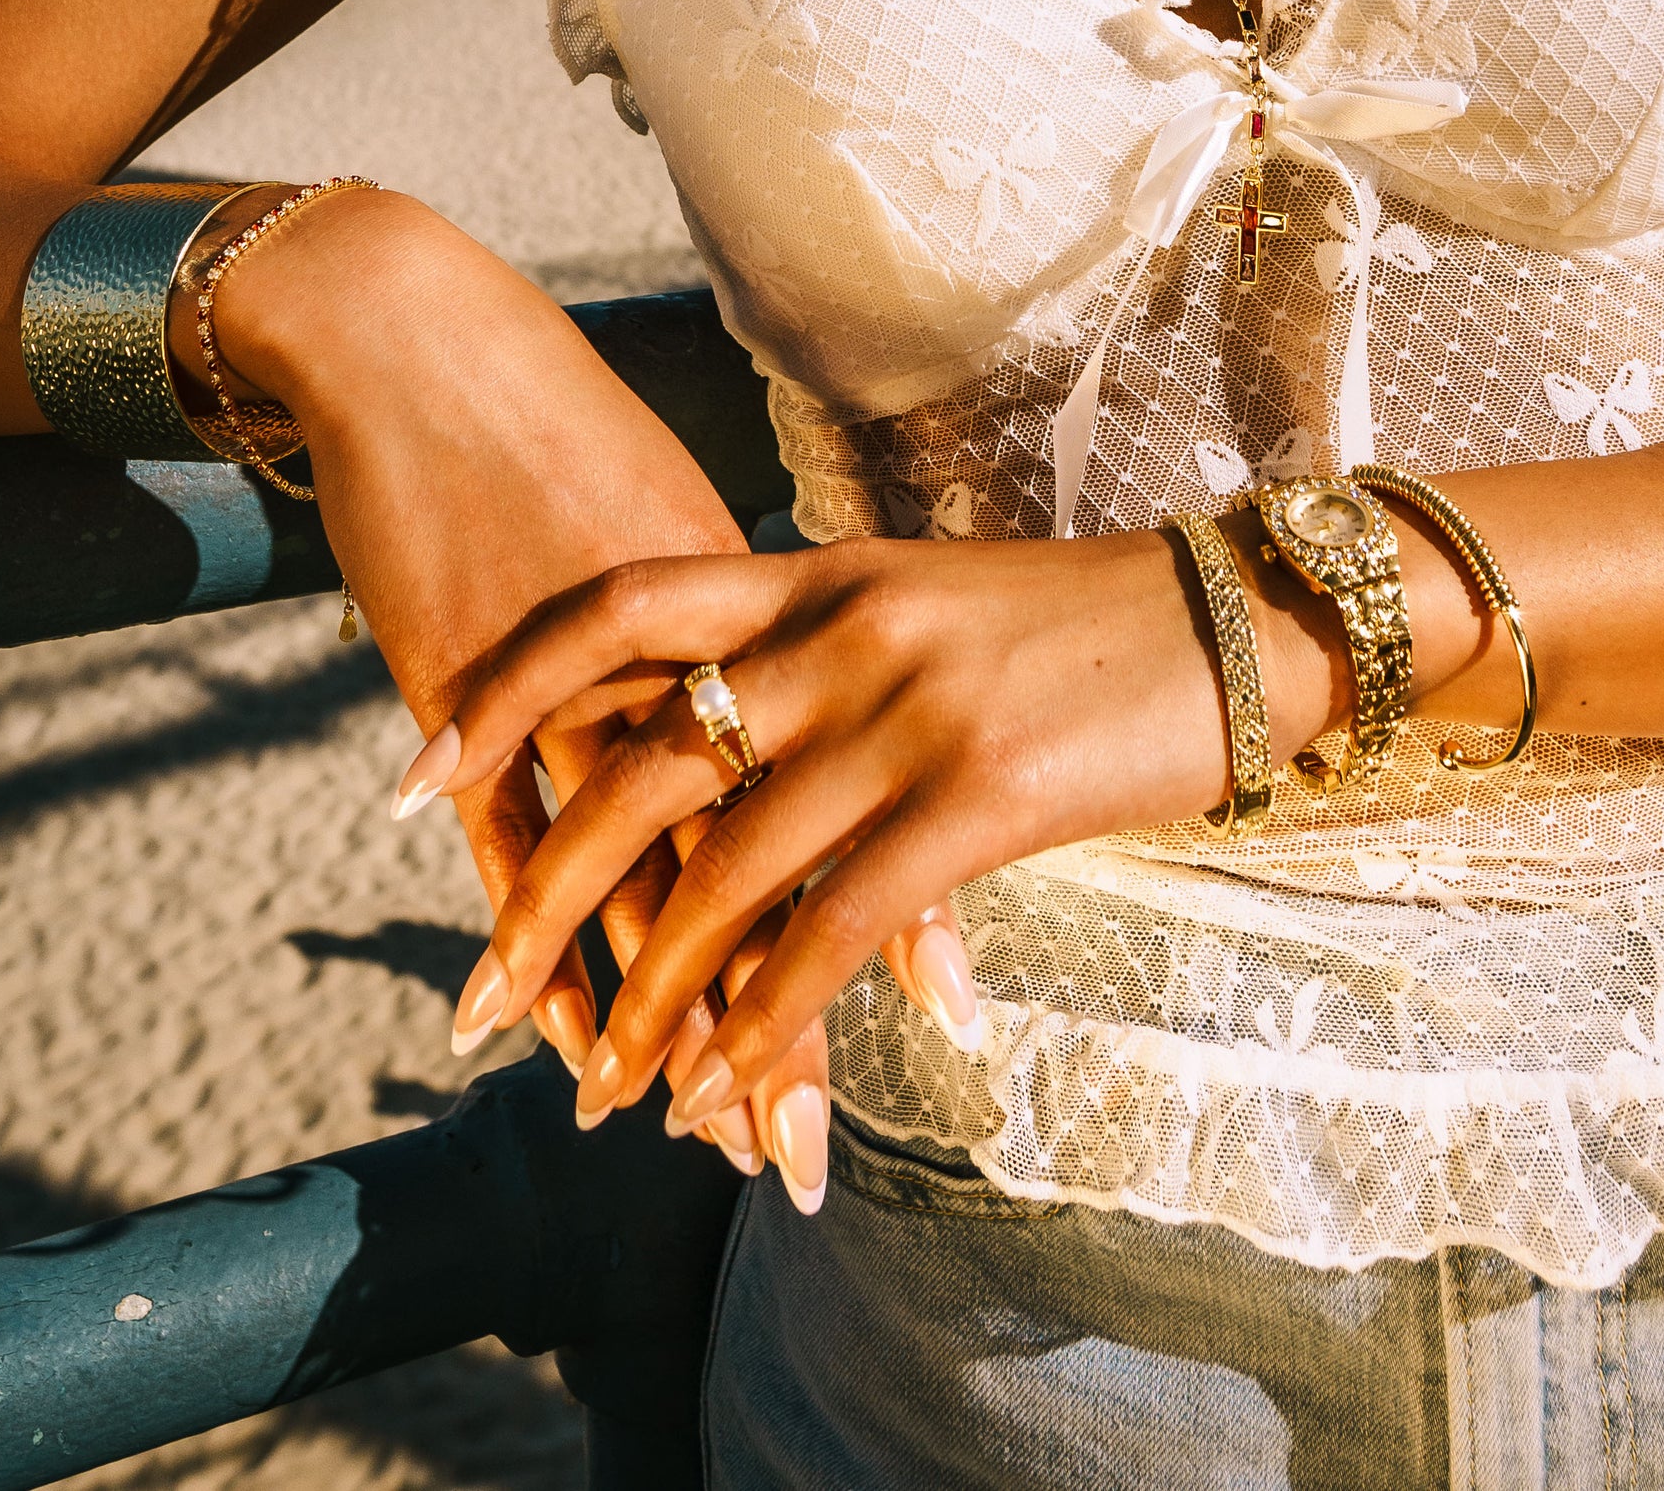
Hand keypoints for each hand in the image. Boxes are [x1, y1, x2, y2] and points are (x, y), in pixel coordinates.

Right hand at [184, 182, 814, 1173]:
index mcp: (767, 596)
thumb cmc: (559, 427)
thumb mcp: (686, 517)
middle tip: (797, 1138)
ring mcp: (576, 669)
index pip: (853, 773)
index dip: (897, 898)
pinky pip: (515, 839)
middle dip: (775, 1005)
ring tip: (683, 1127)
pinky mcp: (469, 683)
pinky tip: (562, 1033)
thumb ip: (761, 621)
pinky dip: (541, 943)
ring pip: (637, 869)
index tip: (948, 1013)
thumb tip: (838, 721)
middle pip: (752, 852)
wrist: (423, 342)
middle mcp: (685, 642)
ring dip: (652, 1007)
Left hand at [408, 525, 1319, 1160]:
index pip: (620, 613)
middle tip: (478, 998)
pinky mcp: (977, 795)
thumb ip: (827, 656)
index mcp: (817, 573)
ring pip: (725, 869)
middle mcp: (839, 630)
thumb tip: (737, 741)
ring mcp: (903, 709)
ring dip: (653, 997)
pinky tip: (732, 1086)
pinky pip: (833, 927)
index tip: (420, 770)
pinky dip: (768, 1019)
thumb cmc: (1089, 626)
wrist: (1244, 615)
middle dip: (546, 894)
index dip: (507, 690)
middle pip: (640, 763)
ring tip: (604, 1090)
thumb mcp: (930, 605)